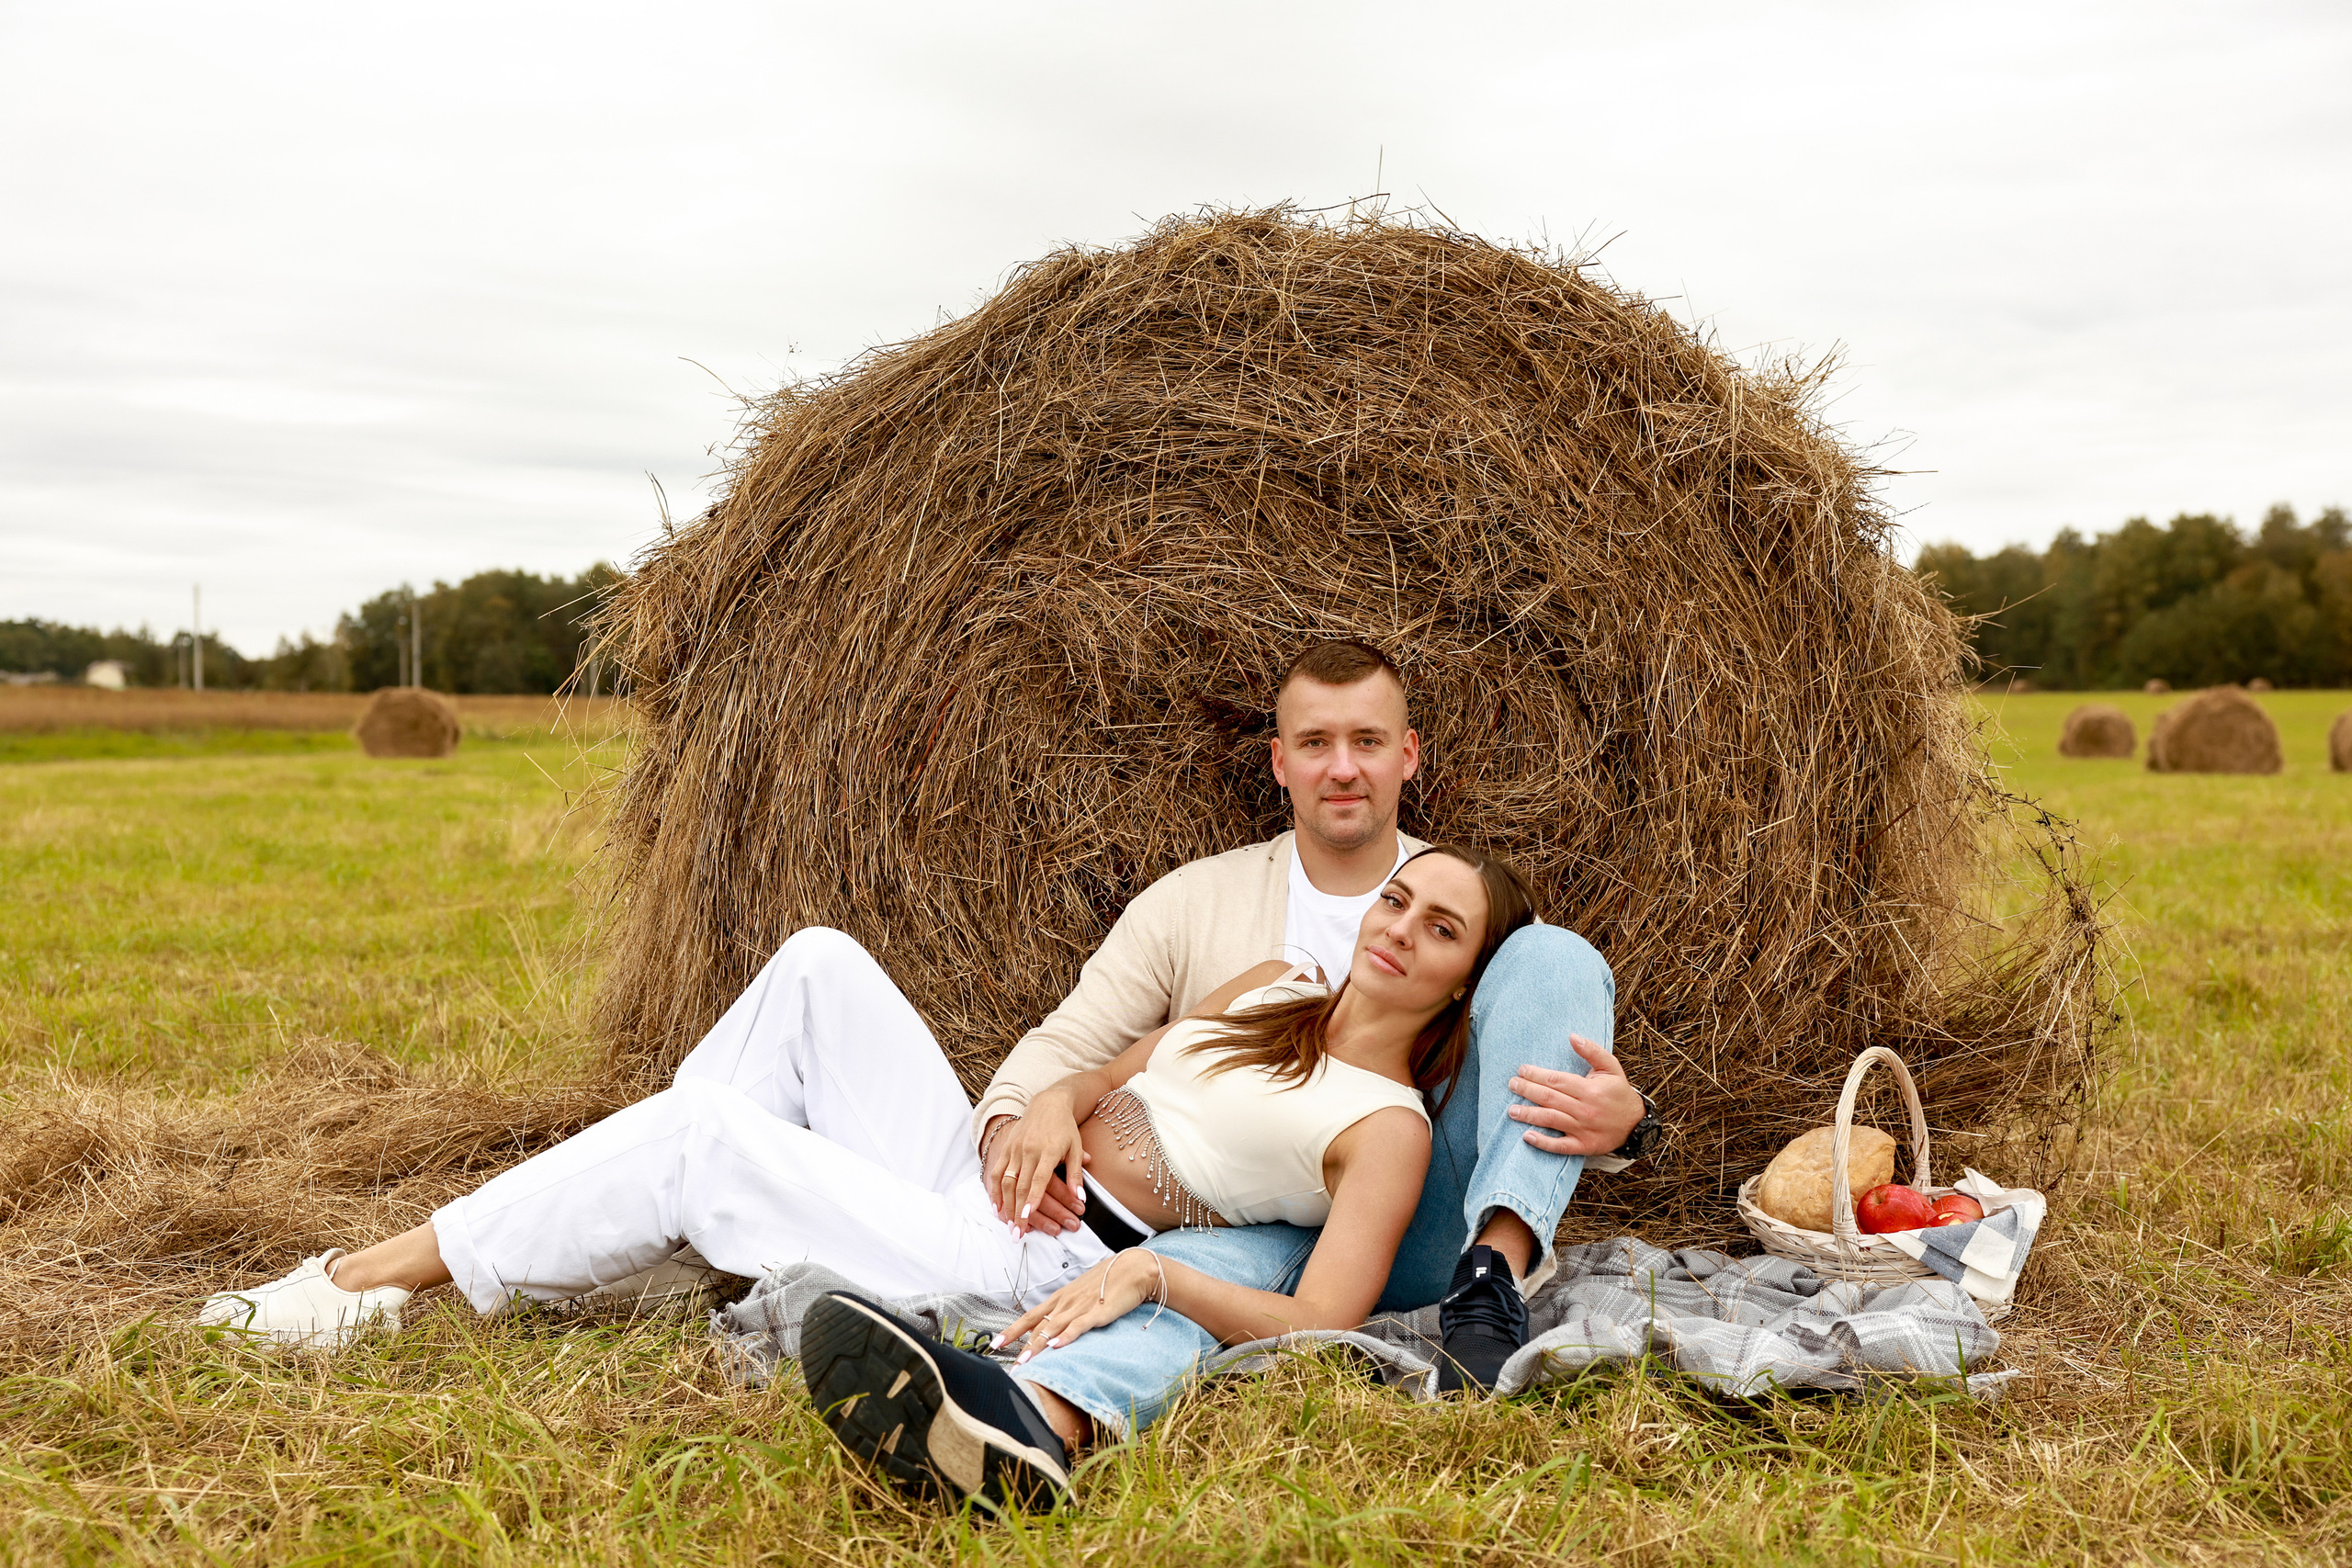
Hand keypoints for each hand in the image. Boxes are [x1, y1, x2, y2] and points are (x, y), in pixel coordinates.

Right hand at [983, 1105, 1087, 1234]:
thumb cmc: (1065, 1129)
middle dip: (1018, 1211)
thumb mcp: (1075, 1148)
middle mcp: (1028, 1149)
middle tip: (1017, 1232)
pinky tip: (996, 1207)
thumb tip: (1080, 1199)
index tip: (1028, 1216)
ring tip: (1007, 1225)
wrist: (1047, 1103)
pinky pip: (997, 1172)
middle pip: (1020, 1185)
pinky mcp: (1007, 1147)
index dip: (1033, 1198)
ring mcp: (1015, 1148)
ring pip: (1006, 1181)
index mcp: (1048, 1150)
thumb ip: (1076, 1174)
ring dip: (1005, 1205)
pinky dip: (995, 1190)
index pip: (1039, 1178)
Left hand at [994, 1250, 1162, 1363]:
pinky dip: (1067, 1336)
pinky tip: (1056, 1347)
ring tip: (1024, 1362)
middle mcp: (1066, 1303)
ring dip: (1037, 1346)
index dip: (1013, 1331)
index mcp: (1061, 1299)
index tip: (996, 1344)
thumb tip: (1056, 1327)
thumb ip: (1069, 1310)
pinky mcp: (1098, 1313)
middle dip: (1022, 1347)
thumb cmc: (1109, 1281)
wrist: (1133, 1268)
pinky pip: (1079, 1326)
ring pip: (1053, 1328)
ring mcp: (1081, 1307)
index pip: (1030, 1317)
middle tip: (1010, 1365)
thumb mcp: (1083, 1294)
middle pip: (1038, 1326)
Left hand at [1507, 1036, 1645, 1155]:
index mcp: (1590, 1089)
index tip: (1522, 1070)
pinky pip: (1561, 1146)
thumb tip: (1572, 1036)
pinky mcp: (1583, 1146)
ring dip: (1529, 1115)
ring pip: (1551, 1120)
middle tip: (1512, 1085)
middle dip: (1527, 1091)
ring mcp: (1584, 1129)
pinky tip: (1527, 1137)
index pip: (1557, 1080)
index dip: (1536, 1075)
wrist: (1637, 1124)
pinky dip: (1543, 1143)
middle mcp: (1585, 1109)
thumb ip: (1592, 1051)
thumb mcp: (1611, 1068)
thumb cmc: (1619, 1093)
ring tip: (1512, 1110)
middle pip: (1550, 1099)